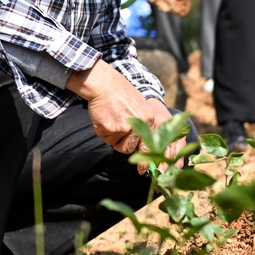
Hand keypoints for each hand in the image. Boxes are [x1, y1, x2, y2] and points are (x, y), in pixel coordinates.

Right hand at [66, 60, 185, 171]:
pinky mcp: (108, 128)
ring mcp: (123, 127)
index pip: (150, 146)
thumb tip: (146, 149)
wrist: (106, 84)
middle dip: (124, 146)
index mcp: (150, 120)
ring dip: (113, 137)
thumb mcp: (142, 108)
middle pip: (130, 149)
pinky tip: (105, 117)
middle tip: (119, 132)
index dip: (146, 160)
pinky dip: (103, 131)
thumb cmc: (124, 95)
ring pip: (117, 145)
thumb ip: (145, 126)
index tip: (144, 170)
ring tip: (113, 120)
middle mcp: (138, 125)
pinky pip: (105, 138)